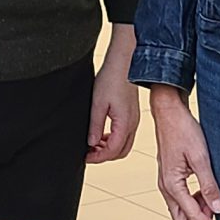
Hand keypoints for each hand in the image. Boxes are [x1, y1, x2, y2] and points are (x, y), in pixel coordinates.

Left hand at [87, 28, 140, 163]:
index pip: (112, 151)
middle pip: (120, 152)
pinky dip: (113, 139)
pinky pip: (125, 134)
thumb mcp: (98, 104)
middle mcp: (132, 124)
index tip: (86, 157)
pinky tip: (102, 133)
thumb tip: (91, 143)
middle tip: (89, 152)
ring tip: (93, 143)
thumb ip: (95, 125)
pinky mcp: (132, 114)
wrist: (125, 61)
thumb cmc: (113, 78)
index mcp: (125, 123)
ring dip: (109, 147)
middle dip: (104, 156)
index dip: (98, 157)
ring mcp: (134, 119)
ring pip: (124, 144)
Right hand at [148, 85, 219, 219]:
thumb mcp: (200, 157)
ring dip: (198, 209)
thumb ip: (209, 185)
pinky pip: (181, 198)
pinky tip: (206, 189)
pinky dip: (194, 200)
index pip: (193, 216)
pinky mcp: (170, 177)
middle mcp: (166, 187)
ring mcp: (166, 182)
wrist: (169, 112)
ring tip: (214, 195)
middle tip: (219, 210)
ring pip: (182, 210)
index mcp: (172, 184)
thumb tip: (218, 208)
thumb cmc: (182, 129)